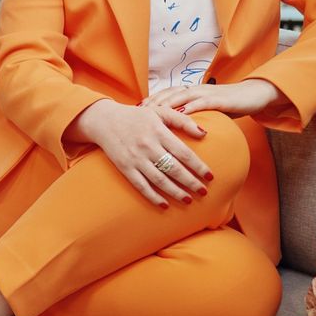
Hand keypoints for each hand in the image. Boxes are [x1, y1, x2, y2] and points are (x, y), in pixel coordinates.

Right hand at [68, 99, 212, 206]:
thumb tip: (204, 133)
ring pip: (160, 180)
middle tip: (203, 192)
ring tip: (188, 200)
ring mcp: (136, 159)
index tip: (210, 176)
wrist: (105, 120)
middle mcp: (148, 146)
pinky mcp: (125, 168)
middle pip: (174, 169)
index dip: (198, 167)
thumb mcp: (159, 111)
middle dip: (191, 182)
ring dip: (176, 192)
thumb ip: (183, 120)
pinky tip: (165, 204)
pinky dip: (153, 197)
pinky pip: (141, 186)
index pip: (183, 153)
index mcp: (158, 132)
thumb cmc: (136, 116)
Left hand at [141, 78, 286, 117]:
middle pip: (166, 95)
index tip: (132, 112)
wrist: (252, 96)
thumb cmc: (227, 106)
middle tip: (136, 114)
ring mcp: (204, 93)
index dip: (148, 103)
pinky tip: (179, 115)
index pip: (163, 96)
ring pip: (179, 96)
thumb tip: (174, 135)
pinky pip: (200, 103)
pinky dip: (188, 109)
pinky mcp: (217, 99)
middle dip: (150, 104)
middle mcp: (193, 90)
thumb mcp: (205, 112)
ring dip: (164, 105)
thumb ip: (190, 119)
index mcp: (189, 92)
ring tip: (150, 114)